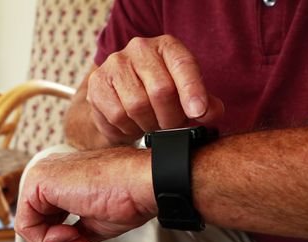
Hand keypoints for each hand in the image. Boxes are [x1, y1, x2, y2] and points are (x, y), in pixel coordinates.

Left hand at [14, 147, 154, 241]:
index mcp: (60, 182)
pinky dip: (48, 240)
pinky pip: (27, 225)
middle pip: (34, 227)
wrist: (140, 185)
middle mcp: (47, 176)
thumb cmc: (126, 200)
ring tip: (80, 239)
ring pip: (29, 229)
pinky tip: (72, 233)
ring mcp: (40, 176)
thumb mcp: (89, 230)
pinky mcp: (37, 182)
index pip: (42, 221)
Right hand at [87, 34, 223, 144]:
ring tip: (150, 124)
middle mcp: (139, 48)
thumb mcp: (186, 94)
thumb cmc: (159, 94)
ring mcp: (115, 64)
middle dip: (170, 118)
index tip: (198, 112)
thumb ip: (204, 103)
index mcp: (167, 46)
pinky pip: (117, 116)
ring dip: (148, 125)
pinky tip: (131, 124)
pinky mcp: (96, 84)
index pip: (183, 65)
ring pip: (137, 106)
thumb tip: (211, 113)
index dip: (192, 90)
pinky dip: (128, 129)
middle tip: (170, 127)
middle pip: (161, 91)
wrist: (120, 95)